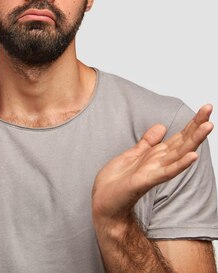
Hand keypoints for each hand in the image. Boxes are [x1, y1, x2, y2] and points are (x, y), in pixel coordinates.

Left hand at [92, 104, 213, 222]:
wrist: (104, 203)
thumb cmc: (117, 181)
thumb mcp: (131, 155)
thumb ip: (148, 143)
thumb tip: (162, 126)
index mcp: (157, 155)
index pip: (179, 136)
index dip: (192, 122)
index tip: (206, 107)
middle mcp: (160, 162)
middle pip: (183, 141)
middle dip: (197, 125)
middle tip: (210, 108)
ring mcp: (155, 171)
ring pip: (179, 154)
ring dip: (194, 140)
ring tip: (208, 126)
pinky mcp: (145, 181)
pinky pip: (166, 172)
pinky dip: (180, 164)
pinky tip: (192, 156)